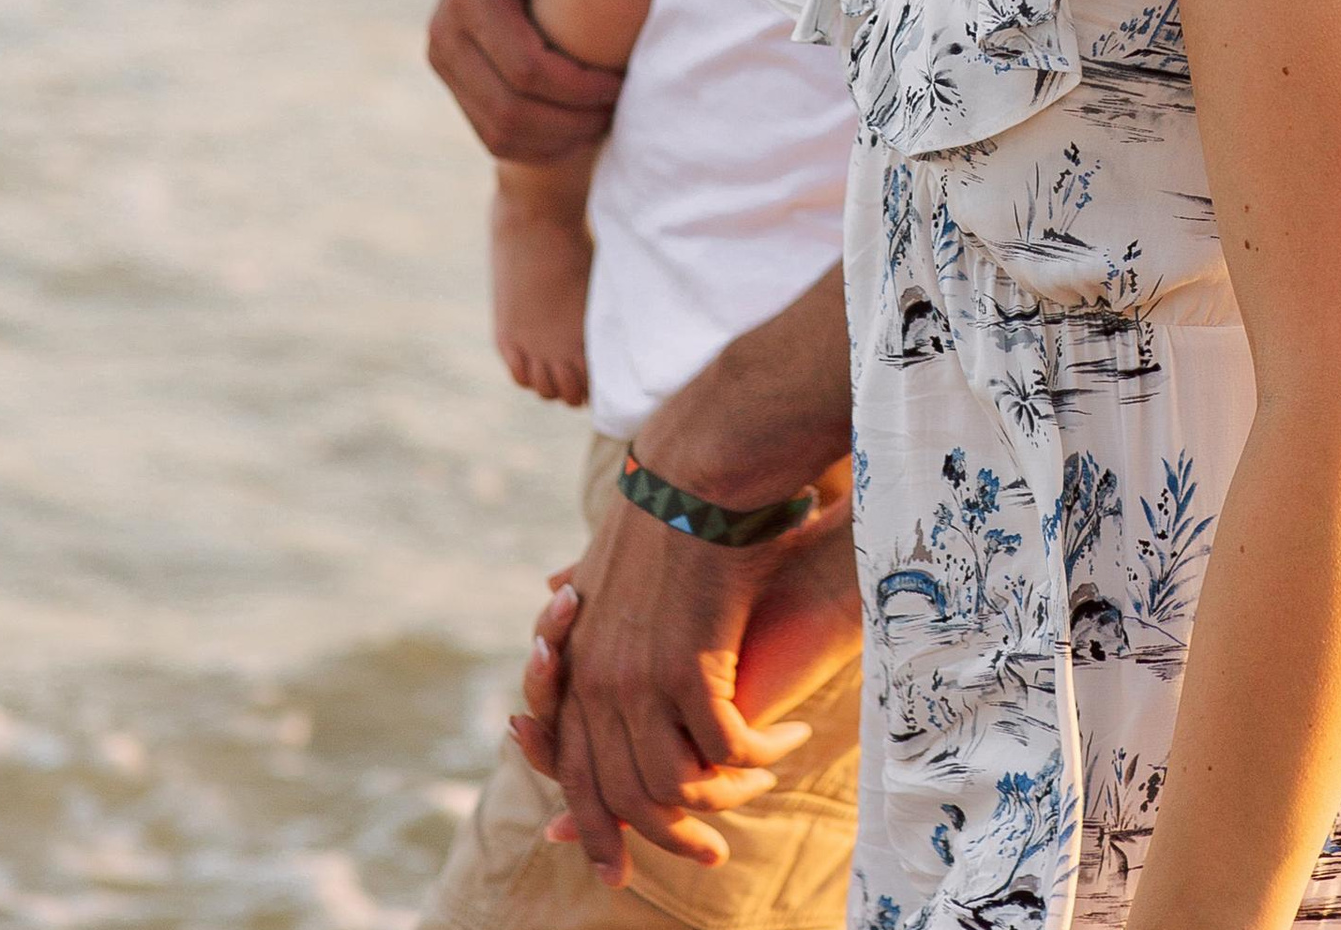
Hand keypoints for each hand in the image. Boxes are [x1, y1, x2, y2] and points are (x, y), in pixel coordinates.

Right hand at [427, 0, 623, 163]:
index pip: (527, 67)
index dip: (581, 86)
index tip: (624, 78)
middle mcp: (444, 36)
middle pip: (513, 111)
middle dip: (575, 118)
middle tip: (621, 104)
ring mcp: (446, 66)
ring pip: (502, 134)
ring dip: (561, 138)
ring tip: (604, 117)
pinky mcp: (456, 86)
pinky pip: (495, 140)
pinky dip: (541, 146)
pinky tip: (578, 127)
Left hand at [529, 490, 818, 885]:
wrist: (696, 470)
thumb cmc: (662, 502)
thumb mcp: (606, 553)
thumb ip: (583, 588)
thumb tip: (553, 585)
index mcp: (577, 663)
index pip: (575, 769)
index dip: (594, 824)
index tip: (615, 869)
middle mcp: (597, 684)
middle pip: (622, 794)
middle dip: (666, 840)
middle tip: (711, 857)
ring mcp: (638, 681)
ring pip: (673, 787)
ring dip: (725, 799)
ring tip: (762, 784)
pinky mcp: (688, 669)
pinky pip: (725, 749)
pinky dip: (760, 755)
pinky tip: (787, 739)